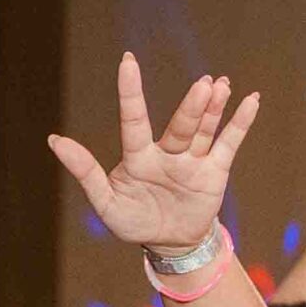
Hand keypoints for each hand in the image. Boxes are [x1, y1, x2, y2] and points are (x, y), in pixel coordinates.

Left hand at [48, 54, 259, 254]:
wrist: (170, 244)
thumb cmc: (134, 222)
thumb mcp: (106, 204)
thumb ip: (86, 172)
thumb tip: (54, 140)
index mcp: (138, 157)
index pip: (134, 120)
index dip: (131, 92)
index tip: (128, 62)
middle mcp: (166, 152)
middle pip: (179, 126)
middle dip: (192, 107)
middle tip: (204, 85)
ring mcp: (192, 160)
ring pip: (203, 129)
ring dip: (213, 108)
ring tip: (221, 85)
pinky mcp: (214, 170)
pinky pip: (228, 143)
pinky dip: (240, 123)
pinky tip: (250, 100)